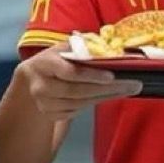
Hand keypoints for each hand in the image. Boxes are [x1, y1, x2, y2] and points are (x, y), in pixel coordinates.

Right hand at [17, 43, 142, 120]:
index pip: (68, 72)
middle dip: (107, 88)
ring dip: (105, 96)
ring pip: (80, 103)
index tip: (111, 75)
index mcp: (44, 63)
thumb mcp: (62, 49)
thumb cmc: (54, 60)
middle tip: (132, 84)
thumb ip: (81, 47)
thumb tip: (110, 47)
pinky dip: (94, 102)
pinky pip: (77, 110)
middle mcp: (40, 85)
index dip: (90, 75)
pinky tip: (108, 95)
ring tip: (127, 89)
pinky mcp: (50, 115)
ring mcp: (44, 103)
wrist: (31, 80)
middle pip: (76, 91)